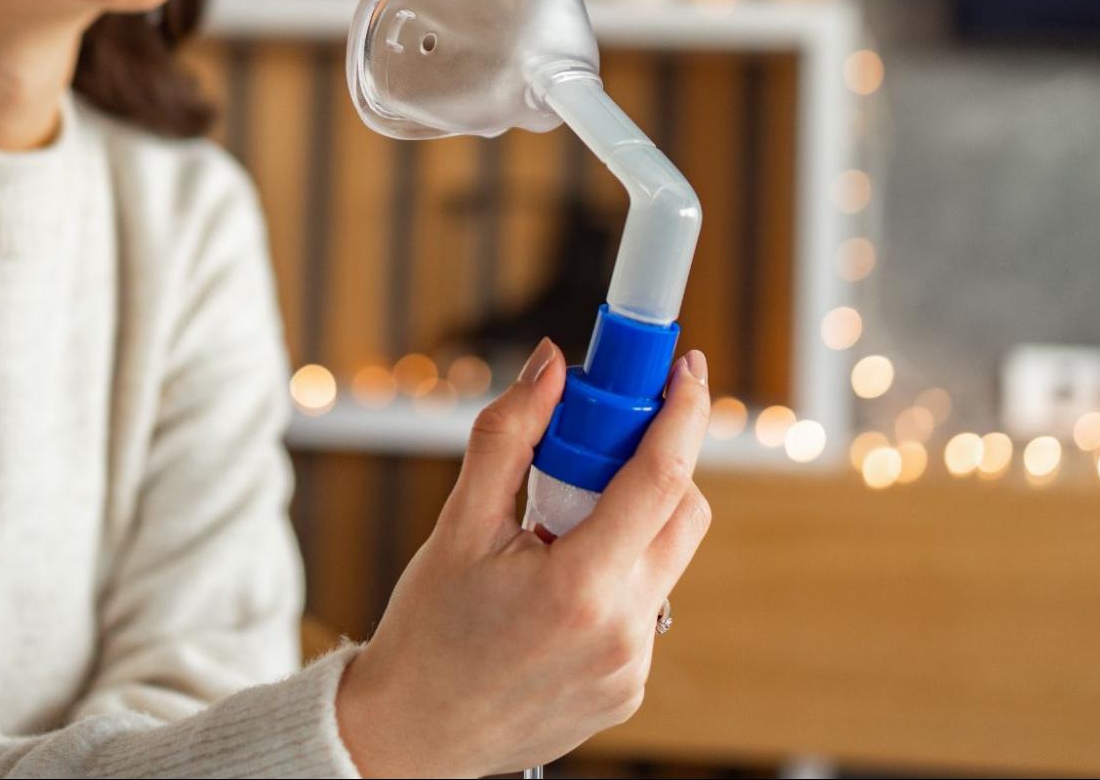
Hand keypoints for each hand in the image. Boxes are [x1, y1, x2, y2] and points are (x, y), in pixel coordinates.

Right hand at [333, 337, 712, 777]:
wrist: (412, 735)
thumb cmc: (428, 629)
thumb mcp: (459, 524)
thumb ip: (509, 435)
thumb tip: (552, 364)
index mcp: (580, 586)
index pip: (661, 478)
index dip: (682, 413)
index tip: (686, 371)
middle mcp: (622, 631)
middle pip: (684, 514)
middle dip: (656, 463)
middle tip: (602, 444)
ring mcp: (631, 666)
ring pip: (665, 561)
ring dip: (630, 524)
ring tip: (553, 534)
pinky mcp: (629, 688)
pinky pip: (644, 607)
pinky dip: (614, 577)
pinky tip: (553, 592)